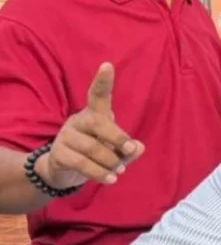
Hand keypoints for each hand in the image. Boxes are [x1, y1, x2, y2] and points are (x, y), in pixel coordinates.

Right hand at [39, 63, 144, 189]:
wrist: (63, 170)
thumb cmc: (96, 153)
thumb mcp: (116, 150)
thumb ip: (128, 149)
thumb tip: (137, 147)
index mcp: (95, 114)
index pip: (98, 95)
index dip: (103, 81)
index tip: (107, 65)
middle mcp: (79, 121)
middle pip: (100, 124)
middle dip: (118, 138)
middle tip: (129, 150)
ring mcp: (66, 136)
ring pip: (93, 148)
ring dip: (111, 162)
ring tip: (120, 170)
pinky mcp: (59, 154)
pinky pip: (82, 163)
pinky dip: (99, 173)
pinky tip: (111, 179)